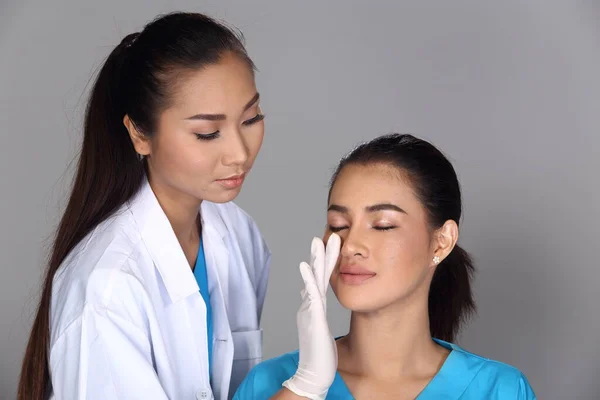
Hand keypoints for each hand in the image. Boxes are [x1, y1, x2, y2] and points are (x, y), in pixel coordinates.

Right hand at [282, 234, 340, 399]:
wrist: (313, 376)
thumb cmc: (320, 357)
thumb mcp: (323, 331)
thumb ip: (321, 318)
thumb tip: (321, 309)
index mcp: (314, 308)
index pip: (321, 280)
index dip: (325, 264)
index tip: (329, 247)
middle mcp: (309, 306)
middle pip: (316, 275)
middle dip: (322, 255)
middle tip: (328, 235)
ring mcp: (309, 310)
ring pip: (313, 279)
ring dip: (316, 260)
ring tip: (318, 241)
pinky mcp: (312, 317)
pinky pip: (310, 295)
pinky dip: (308, 279)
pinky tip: (306, 266)